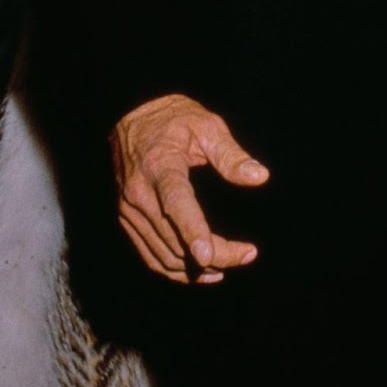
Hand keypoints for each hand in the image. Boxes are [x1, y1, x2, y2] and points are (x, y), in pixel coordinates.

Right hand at [111, 94, 268, 283]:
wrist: (131, 114)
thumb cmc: (173, 118)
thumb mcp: (206, 125)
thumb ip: (231, 155)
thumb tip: (260, 177)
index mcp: (159, 166)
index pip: (175, 203)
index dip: (192, 231)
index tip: (208, 256)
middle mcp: (139, 193)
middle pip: (174, 238)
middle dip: (213, 255)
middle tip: (248, 254)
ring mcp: (129, 211)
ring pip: (162, 254)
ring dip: (197, 269)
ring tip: (232, 262)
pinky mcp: (126, 220)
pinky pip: (150, 256)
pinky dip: (174, 270)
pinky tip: (202, 272)